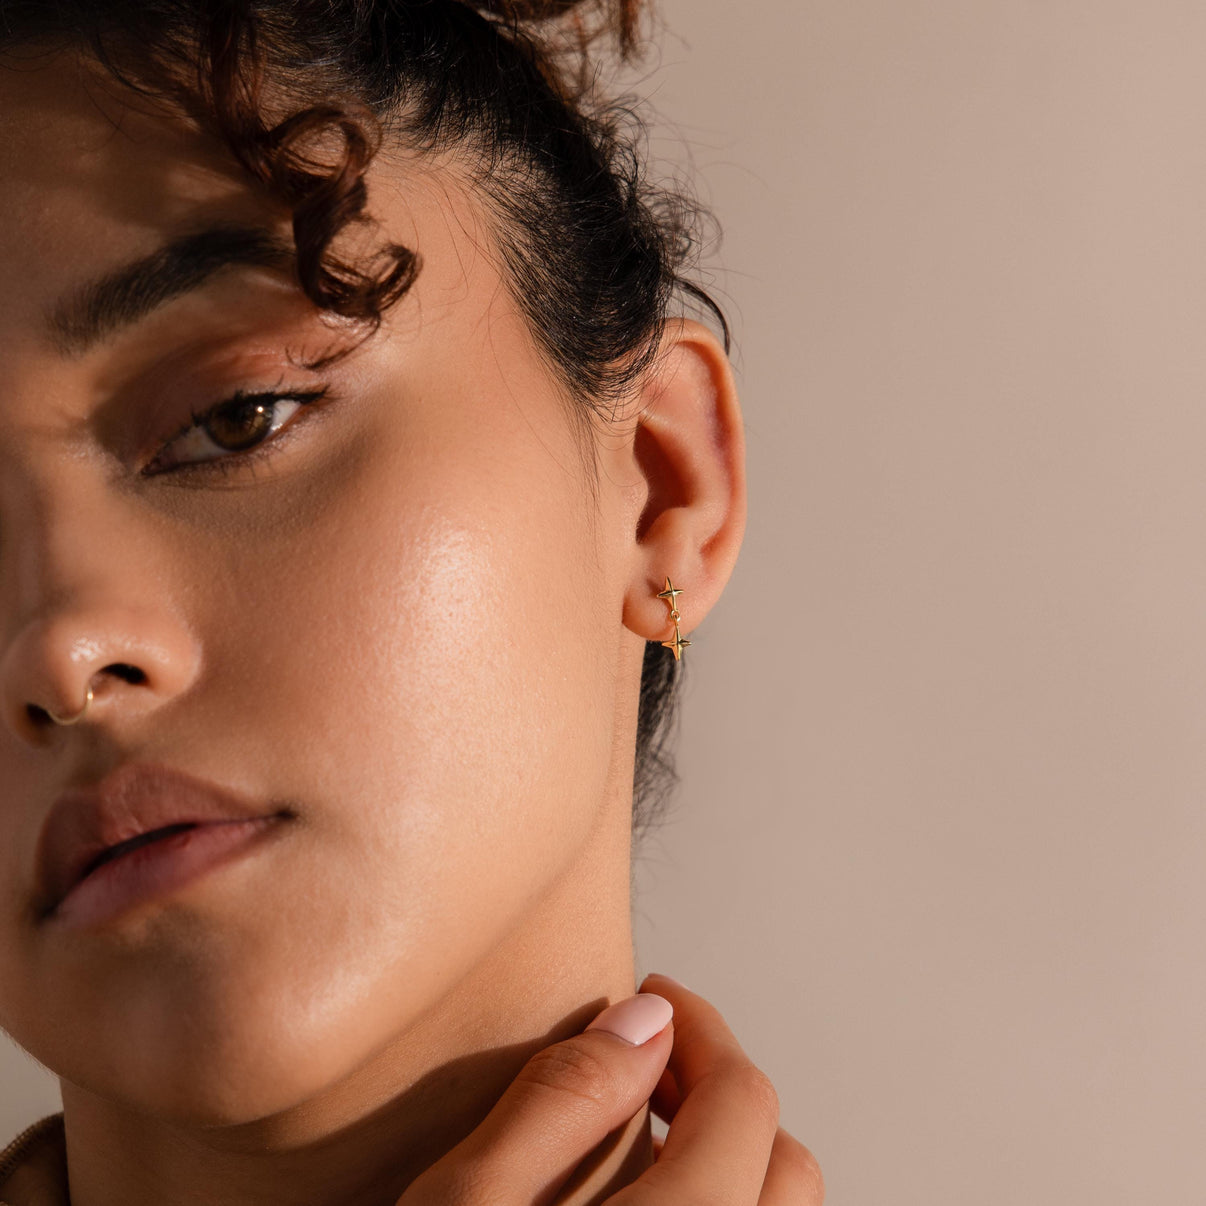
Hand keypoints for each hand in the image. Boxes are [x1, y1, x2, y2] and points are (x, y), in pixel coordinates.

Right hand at [397, 975, 822, 1204]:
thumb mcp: (467, 1203)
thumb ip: (562, 1101)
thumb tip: (643, 1020)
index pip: (745, 1104)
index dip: (702, 1027)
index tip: (655, 997)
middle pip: (787, 1165)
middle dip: (726, 1089)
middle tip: (653, 1058)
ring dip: (730, 1152)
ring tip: (649, 1125)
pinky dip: (720, 1199)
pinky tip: (648, 1193)